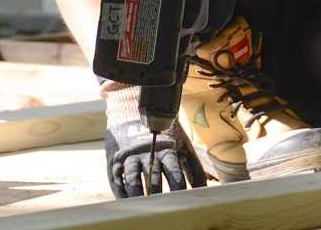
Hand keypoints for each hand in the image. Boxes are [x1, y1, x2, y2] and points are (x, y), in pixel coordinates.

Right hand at [101, 80, 206, 197]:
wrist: (134, 112)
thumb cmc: (164, 135)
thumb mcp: (181, 145)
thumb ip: (193, 168)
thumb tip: (204, 191)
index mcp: (165, 148)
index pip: (173, 170)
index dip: (177, 186)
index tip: (181, 200)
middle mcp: (148, 152)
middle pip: (153, 176)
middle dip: (157, 193)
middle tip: (161, 208)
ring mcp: (130, 155)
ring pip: (133, 177)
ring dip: (137, 193)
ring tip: (141, 205)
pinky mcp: (115, 159)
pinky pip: (116, 177)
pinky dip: (121, 191)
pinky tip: (126, 201)